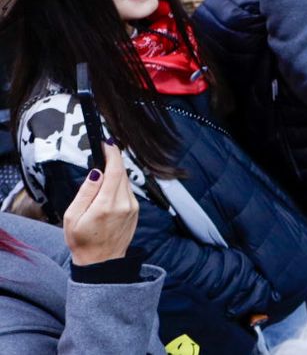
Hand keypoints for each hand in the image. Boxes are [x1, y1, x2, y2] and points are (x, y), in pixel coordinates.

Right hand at [62, 145, 139, 266]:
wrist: (101, 262)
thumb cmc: (82, 241)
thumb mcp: (72, 217)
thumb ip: (86, 192)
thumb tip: (96, 172)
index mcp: (107, 205)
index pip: (115, 171)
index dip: (112, 154)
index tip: (107, 143)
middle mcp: (124, 204)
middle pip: (122, 173)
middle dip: (113, 161)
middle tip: (102, 152)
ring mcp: (133, 208)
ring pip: (126, 182)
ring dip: (115, 174)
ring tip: (102, 174)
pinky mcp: (136, 211)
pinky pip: (128, 191)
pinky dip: (118, 186)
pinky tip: (108, 190)